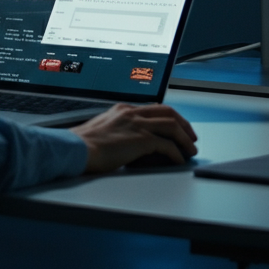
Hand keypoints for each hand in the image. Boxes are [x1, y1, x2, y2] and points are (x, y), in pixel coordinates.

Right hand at [69, 103, 197, 172]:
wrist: (77, 149)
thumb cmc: (84, 144)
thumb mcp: (103, 129)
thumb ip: (118, 130)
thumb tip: (130, 143)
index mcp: (123, 109)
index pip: (153, 108)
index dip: (169, 117)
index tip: (177, 127)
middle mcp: (132, 113)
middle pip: (167, 112)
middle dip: (183, 124)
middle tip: (191, 137)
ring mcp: (137, 125)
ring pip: (172, 126)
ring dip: (185, 139)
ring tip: (191, 150)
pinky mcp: (141, 140)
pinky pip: (167, 145)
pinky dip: (177, 154)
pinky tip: (178, 161)